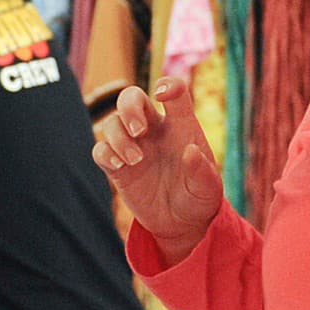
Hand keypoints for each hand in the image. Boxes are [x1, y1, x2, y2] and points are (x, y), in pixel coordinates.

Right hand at [92, 80, 222, 261]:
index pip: (175, 92)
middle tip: (138, 130)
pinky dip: (105, 152)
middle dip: (130, 106)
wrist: (182, 224)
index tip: (162, 95)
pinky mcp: (117, 167)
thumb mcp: (208, 188)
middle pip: (131, 97)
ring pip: (112, 122)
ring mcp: (133, 146)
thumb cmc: (199, 197)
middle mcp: (153, 130)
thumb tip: (191, 151)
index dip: (168, 86)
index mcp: (180, 125)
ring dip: (119, 137)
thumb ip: (202, 171)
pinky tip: (118, 164)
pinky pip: (100, 150)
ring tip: (135, 160)